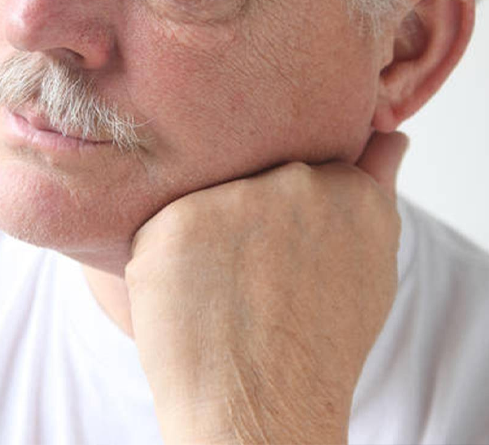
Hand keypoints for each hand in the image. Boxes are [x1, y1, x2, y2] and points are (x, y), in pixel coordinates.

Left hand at [126, 132, 406, 444]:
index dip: (278, 212)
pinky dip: (163, 260)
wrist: (261, 414)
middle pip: (248, 177)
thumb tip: (390, 135)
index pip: (294, 166)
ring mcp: (232, 198)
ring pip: (202, 199)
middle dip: (242, 218)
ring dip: (200, 238)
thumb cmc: (317, 343)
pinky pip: (159, 226)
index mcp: (346, 188)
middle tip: (250, 278)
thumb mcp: (368, 260)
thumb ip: (374, 187)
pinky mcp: (173, 221)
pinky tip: (186, 298)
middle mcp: (293, 182)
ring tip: (218, 290)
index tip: (279, 253)